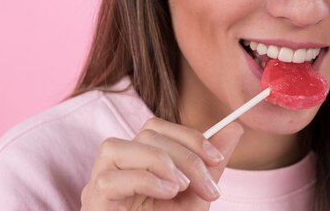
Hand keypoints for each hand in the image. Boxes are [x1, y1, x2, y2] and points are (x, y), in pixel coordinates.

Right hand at [80, 118, 242, 210]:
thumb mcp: (195, 196)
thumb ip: (210, 164)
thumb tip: (234, 128)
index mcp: (135, 160)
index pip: (155, 128)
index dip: (187, 135)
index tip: (217, 158)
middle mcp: (113, 166)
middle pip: (143, 136)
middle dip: (184, 156)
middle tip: (207, 187)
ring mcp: (98, 182)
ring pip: (117, 147)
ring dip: (159, 162)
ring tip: (181, 188)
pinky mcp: (94, 201)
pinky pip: (111, 179)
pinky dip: (145, 181)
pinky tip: (167, 193)